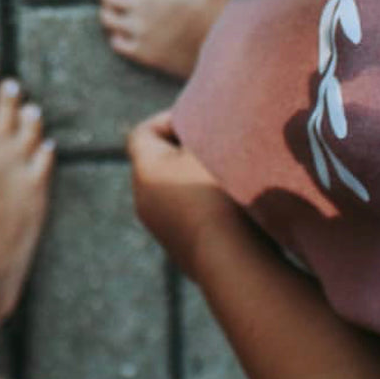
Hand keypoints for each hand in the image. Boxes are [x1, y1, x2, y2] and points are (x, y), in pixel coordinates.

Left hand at [128, 110, 247, 280]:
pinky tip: (237, 208)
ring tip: (232, 178)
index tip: (200, 121)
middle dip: (186, 151)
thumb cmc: (221, 194)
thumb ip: (206, 125)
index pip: (142, 133)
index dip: (169, 119)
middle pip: (158, 162)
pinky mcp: (181, 252)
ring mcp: (161, 230)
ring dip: (197, 182)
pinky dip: (206, 207)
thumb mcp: (214, 146)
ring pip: (175, 192)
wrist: (231, 261)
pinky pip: (188, 217)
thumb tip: (210, 117)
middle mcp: (144, 200)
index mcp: (144, 170)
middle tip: (219, 147)